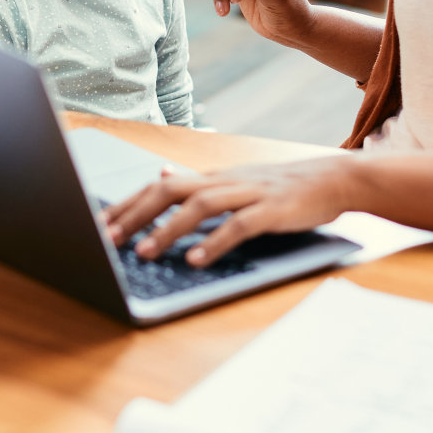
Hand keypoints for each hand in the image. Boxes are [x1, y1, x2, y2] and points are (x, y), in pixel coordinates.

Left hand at [101, 155, 356, 266]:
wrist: (333, 178)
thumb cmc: (280, 186)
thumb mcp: (233, 181)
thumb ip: (196, 182)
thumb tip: (159, 172)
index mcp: (211, 178)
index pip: (159, 186)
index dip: (128, 204)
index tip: (100, 224)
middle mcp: (223, 182)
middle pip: (170, 190)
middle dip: (135, 214)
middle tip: (107, 238)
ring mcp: (247, 194)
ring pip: (200, 205)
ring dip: (168, 229)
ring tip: (144, 252)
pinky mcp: (271, 210)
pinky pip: (239, 225)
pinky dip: (216, 242)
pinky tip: (197, 259)